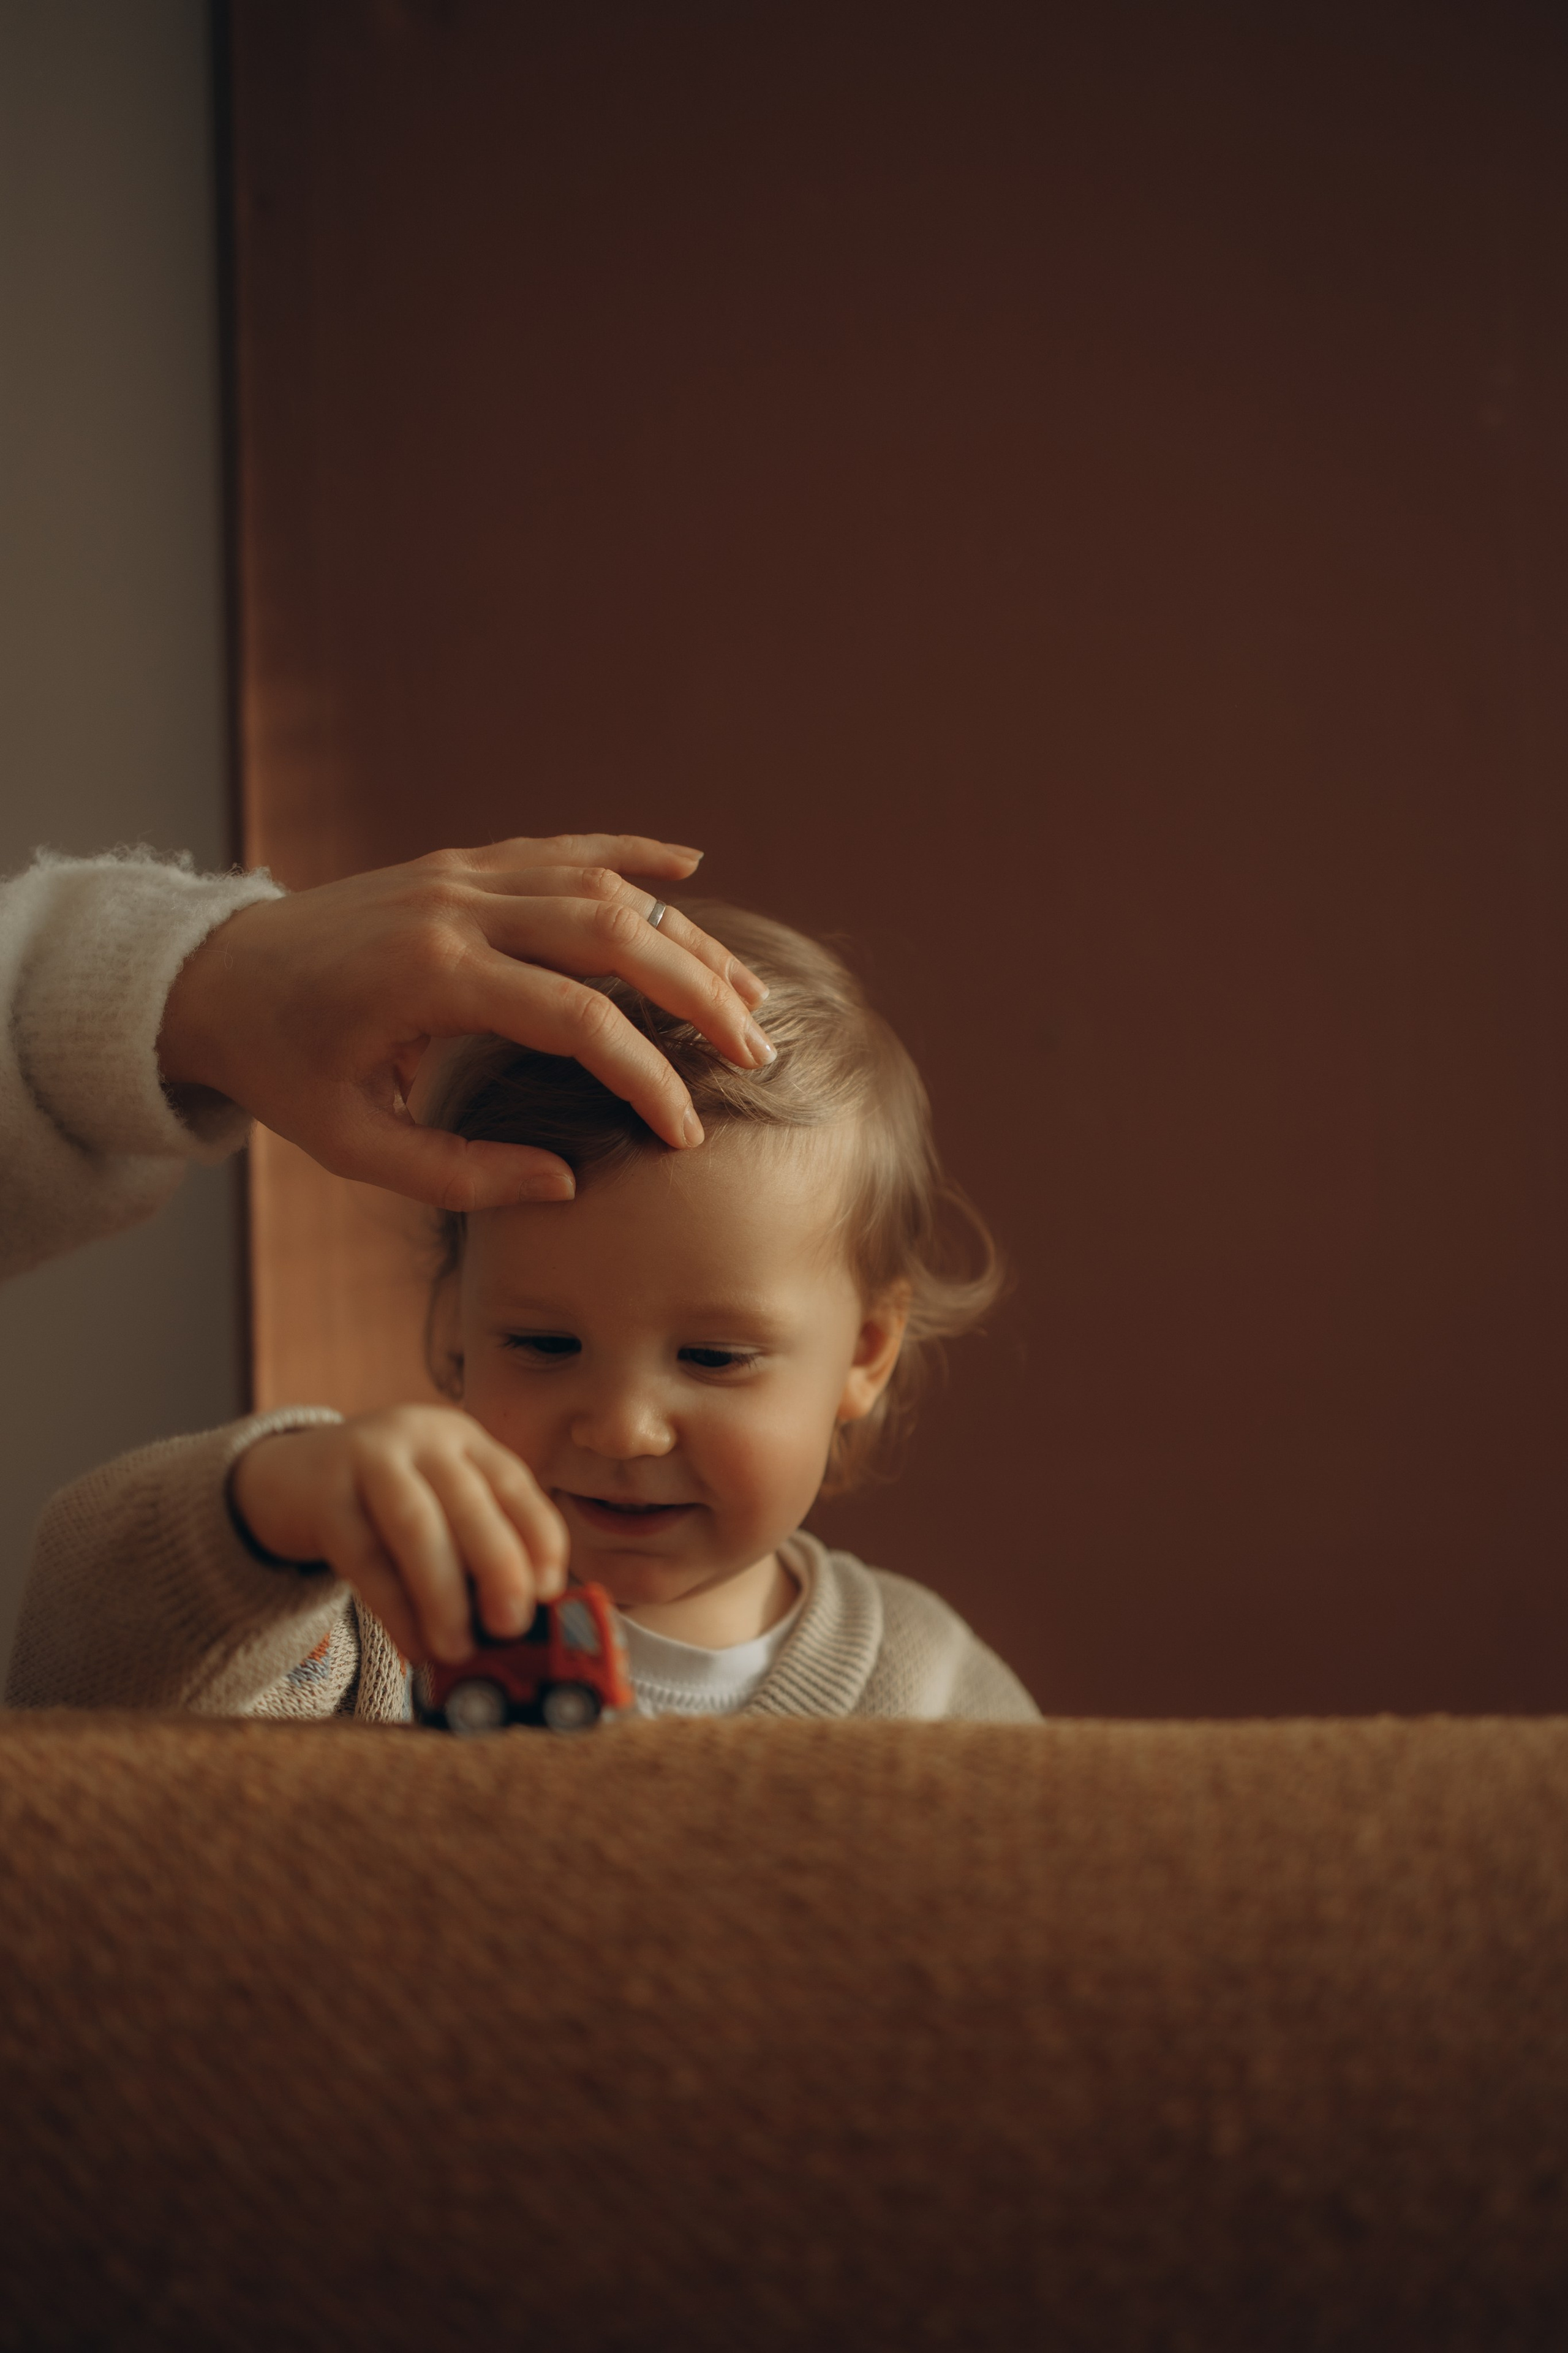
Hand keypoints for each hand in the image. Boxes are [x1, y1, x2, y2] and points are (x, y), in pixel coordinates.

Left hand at [157, 833, 773, 1208]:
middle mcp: (457, 906)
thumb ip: (460, 1176)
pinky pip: (563, 845)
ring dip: (685, 933)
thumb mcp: (354, 1146)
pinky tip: (691, 864)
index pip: (578, 1019)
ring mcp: (461, 873)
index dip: (647, 1076)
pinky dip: (631, 852)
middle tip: (756, 1050)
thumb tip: (566, 1184)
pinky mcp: (460, 861)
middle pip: (615, 933)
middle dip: (699, 993)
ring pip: (604, 884)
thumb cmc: (283, 1069)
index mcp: (431, 978)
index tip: (687, 1131)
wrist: (212, 976)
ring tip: (745, 990)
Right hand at [230, 1407, 566, 1664]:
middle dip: (498, 1566)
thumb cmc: (384, 1505)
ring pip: (416, 1527)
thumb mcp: (436, 1502)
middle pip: (469, 1501)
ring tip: (458, 1650)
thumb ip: (474, 1544)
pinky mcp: (323, 1496)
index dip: (539, 1537)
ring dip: (444, 1594)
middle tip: (511, 1626)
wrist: (286, 1475)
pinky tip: (415, 1647)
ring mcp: (367, 1460)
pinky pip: (364, 1557)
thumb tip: (523, 1618)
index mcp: (462, 1439)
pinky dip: (395, 1610)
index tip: (551, 1592)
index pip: (515, 1483)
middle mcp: (421, 1438)